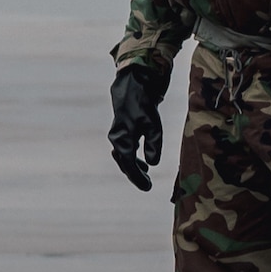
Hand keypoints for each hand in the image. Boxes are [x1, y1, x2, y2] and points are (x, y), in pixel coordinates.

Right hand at [109, 63, 168, 190]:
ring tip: (145, 174)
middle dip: (135, 174)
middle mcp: (117, 138)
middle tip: (147, 185)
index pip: (129, 164)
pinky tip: (142, 160)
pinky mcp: (123, 128)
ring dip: (133, 166)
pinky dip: (133, 156)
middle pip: (124, 162)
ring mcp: (118, 133)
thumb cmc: (143, 103)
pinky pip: (125, 148)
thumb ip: (153, 144)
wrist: (133, 83)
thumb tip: (153, 163)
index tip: (147, 188)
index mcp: (123, 139)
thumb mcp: (153, 124)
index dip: (138, 178)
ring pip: (124, 155)